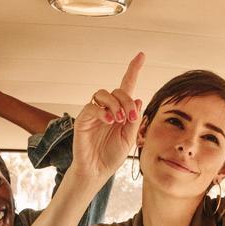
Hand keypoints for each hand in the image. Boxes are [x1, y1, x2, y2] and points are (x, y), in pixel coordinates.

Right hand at [72, 52, 144, 179]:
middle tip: (131, 118)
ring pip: (103, 94)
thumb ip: (134, 120)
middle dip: (127, 101)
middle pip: (117, 91)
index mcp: (120, 111)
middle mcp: (106, 109)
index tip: (141, 55)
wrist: (97, 170)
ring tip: (119, 120)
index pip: (126, 86)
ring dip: (115, 104)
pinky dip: (102, 111)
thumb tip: (137, 99)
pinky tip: (109, 121)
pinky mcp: (83, 120)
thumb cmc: (112, 155)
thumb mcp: (129, 137)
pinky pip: (92, 106)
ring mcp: (94, 113)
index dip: (133, 70)